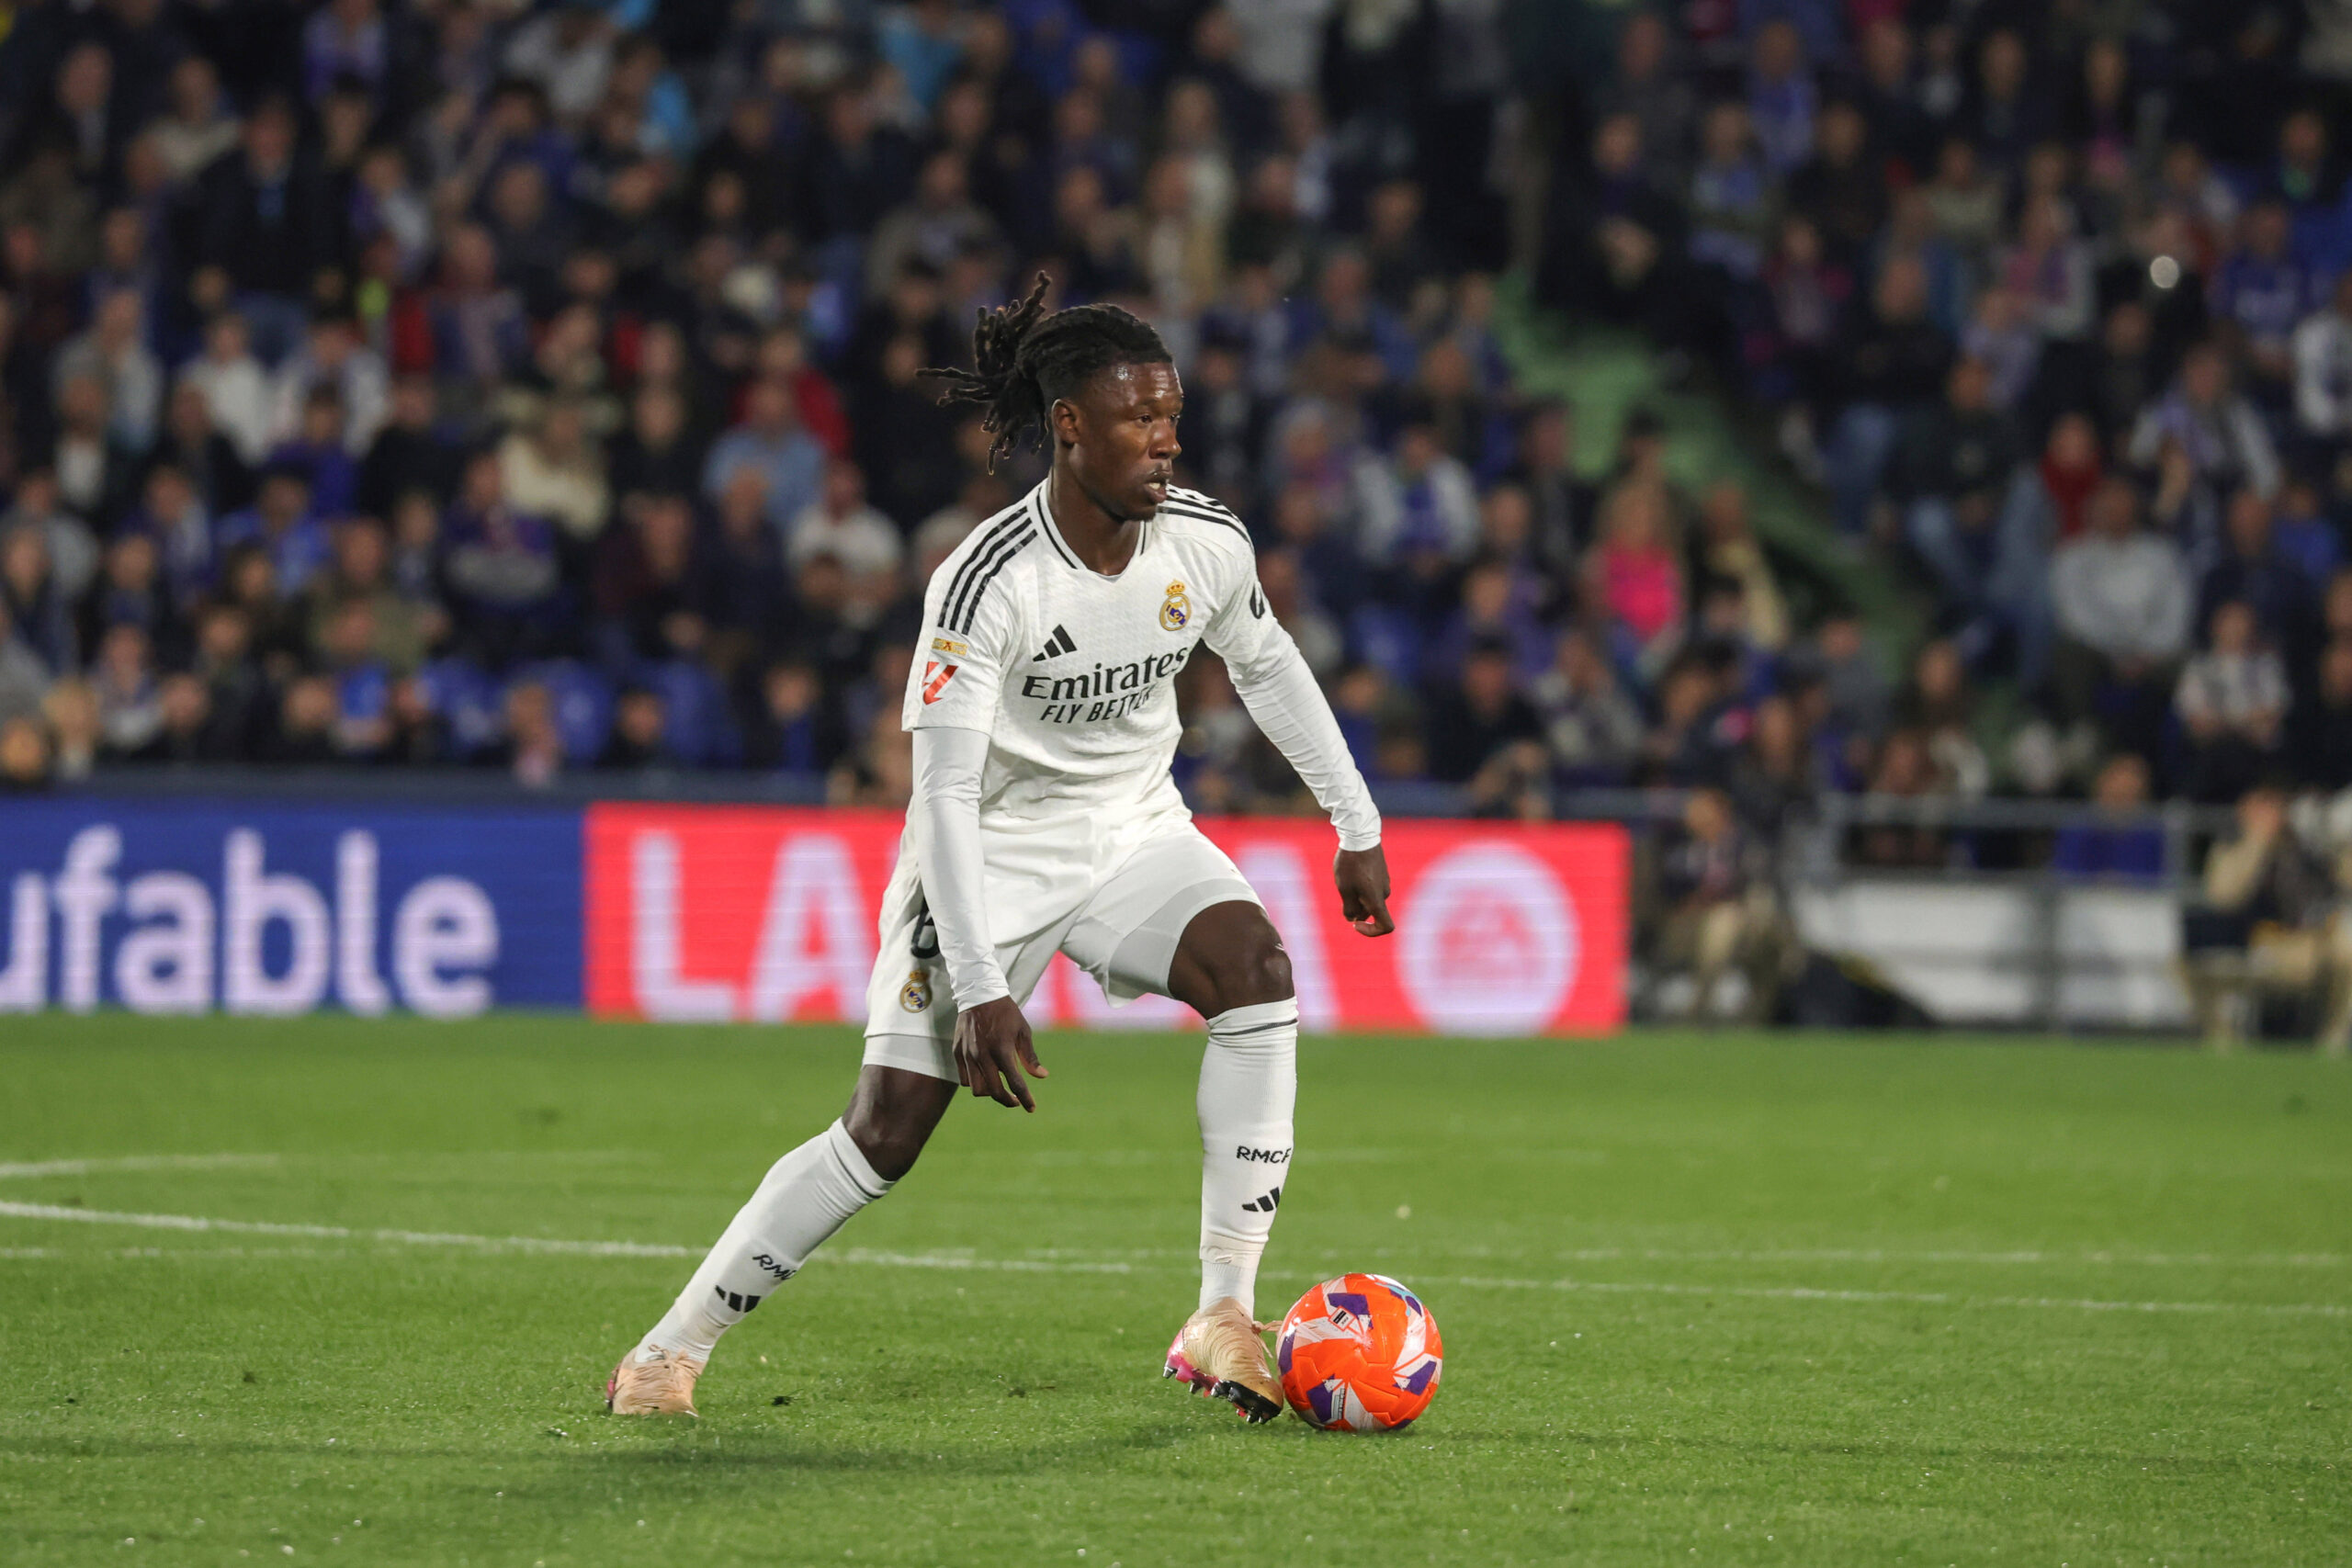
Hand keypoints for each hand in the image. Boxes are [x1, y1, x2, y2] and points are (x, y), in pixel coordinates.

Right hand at [952, 996, 1046, 1110]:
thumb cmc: (1006, 1013)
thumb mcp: (1023, 1032)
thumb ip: (1030, 1057)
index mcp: (1002, 1050)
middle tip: (1016, 1100)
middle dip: (1007, 1101)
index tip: (1031, 1108)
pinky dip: (975, 1082)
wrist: (979, 995)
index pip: (1015, 1083)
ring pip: (977, 1089)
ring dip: (990, 1092)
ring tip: (1000, 1087)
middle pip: (994, 1092)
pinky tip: (985, 1076)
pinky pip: (965, 1079)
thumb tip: (1042, 1076)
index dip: (1025, 1099)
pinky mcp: (957, 1053)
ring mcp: (967, 1055)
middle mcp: (983, 1056)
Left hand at [1334, 845, 1394, 936]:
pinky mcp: (1382, 873)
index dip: (1372, 932)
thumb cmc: (1351, 864)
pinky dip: (1361, 888)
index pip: (1386, 926)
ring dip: (1358, 898)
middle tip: (1343, 895)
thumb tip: (1352, 919)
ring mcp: (1385, 882)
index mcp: (1377, 900)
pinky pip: (1372, 888)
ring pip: (1371, 899)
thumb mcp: (1344, 889)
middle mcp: (1384, 893)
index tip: (1354, 924)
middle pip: (1373, 912)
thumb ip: (1349, 908)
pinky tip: (1351, 873)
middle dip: (1357, 911)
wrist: (1360, 837)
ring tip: (1345, 881)